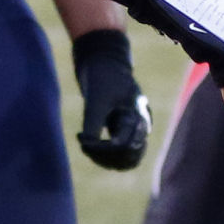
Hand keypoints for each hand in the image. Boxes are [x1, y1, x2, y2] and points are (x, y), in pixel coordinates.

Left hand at [72, 28, 151, 169]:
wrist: (106, 63)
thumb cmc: (102, 78)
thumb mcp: (95, 99)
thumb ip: (93, 123)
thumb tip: (87, 146)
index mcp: (137, 116)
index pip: (126, 146)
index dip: (103, 150)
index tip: (82, 140)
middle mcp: (140, 125)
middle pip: (130, 157)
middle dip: (106, 157)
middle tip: (85, 146)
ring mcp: (135, 129)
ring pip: (127, 159)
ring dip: (106, 160)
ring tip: (85, 147)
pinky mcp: (126, 130)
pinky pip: (121, 153)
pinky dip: (106, 156)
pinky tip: (88, 145)